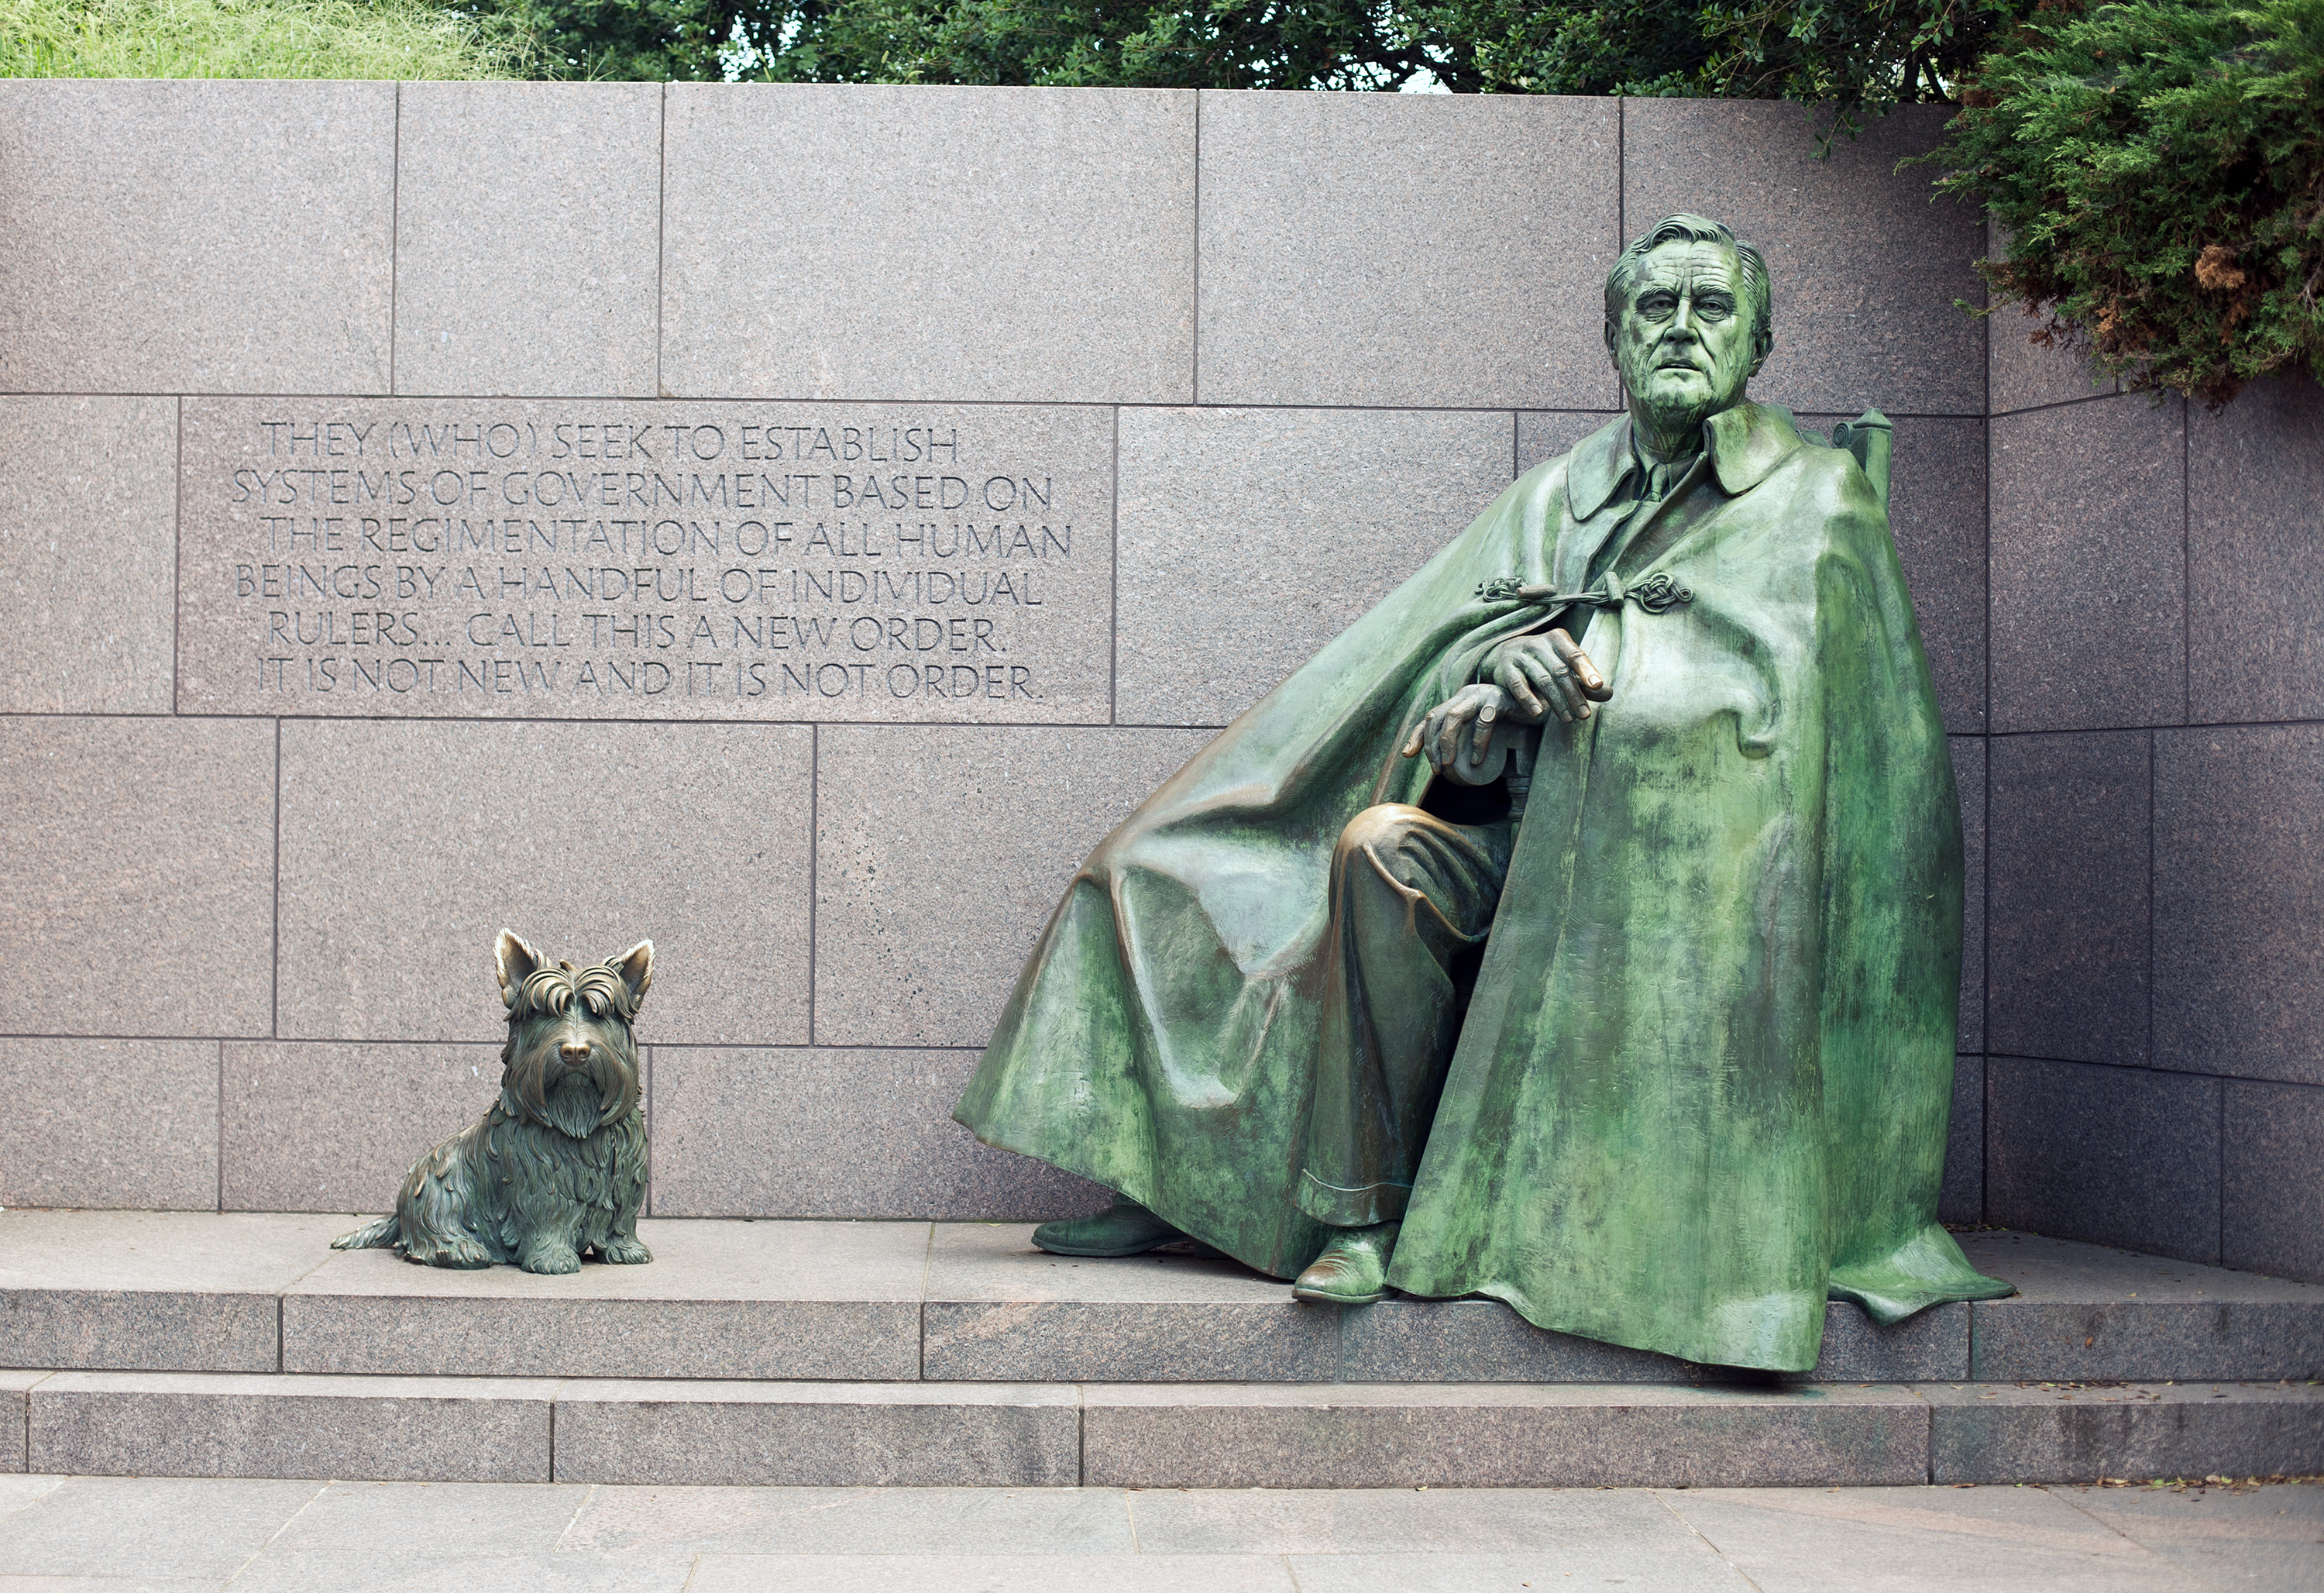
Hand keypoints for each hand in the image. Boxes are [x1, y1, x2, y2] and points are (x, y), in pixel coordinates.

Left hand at [1400, 683, 1512, 771]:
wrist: (1541, 705)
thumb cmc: (1513, 720)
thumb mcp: (1485, 727)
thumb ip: (1470, 735)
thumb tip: (1452, 762)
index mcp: (1460, 699)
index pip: (1431, 715)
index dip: (1417, 734)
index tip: (1408, 755)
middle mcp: (1467, 694)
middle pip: (1437, 716)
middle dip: (1431, 744)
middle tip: (1438, 768)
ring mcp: (1482, 695)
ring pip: (1453, 717)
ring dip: (1447, 743)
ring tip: (1449, 765)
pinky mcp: (1499, 701)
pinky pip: (1483, 722)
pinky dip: (1477, 743)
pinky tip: (1477, 761)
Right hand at [1486, 628, 1609, 723]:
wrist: (1504, 654)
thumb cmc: (1543, 662)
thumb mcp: (1564, 666)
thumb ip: (1584, 680)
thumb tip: (1609, 693)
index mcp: (1558, 639)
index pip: (1575, 655)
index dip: (1587, 670)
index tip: (1597, 686)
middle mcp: (1539, 644)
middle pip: (1560, 671)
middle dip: (1574, 695)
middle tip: (1584, 715)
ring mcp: (1521, 655)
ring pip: (1542, 679)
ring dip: (1556, 701)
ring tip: (1568, 719)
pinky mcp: (1505, 669)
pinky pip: (1518, 685)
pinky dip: (1528, 699)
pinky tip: (1538, 713)